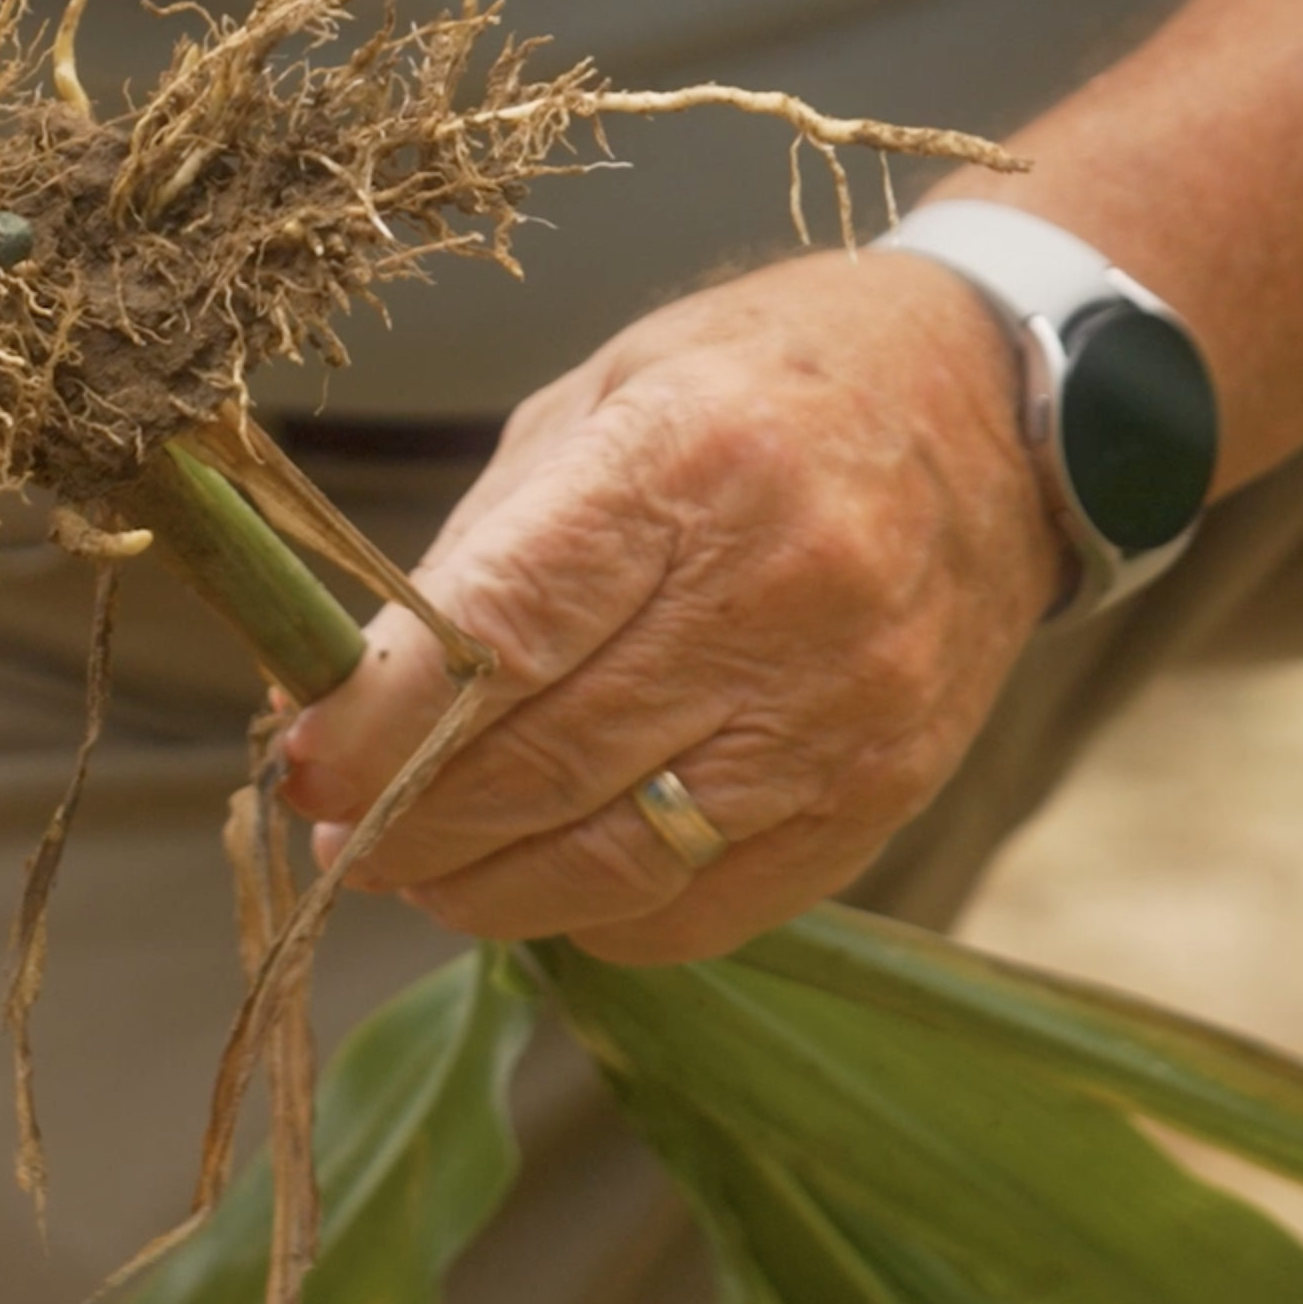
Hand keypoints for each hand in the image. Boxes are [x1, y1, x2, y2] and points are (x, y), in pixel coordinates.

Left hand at [273, 249, 1066, 964]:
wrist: (995, 413)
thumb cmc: (765, 387)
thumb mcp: (603, 398)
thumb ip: (480, 549)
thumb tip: (350, 698)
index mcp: (690, 459)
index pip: (500, 634)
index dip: (382, 724)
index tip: (307, 763)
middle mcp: (780, 591)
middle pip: (546, 764)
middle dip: (411, 821)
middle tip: (341, 833)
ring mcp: (844, 707)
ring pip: (617, 860)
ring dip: (487, 889)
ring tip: (421, 871)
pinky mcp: (883, 794)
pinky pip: (705, 909)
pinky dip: (600, 916)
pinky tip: (548, 879)